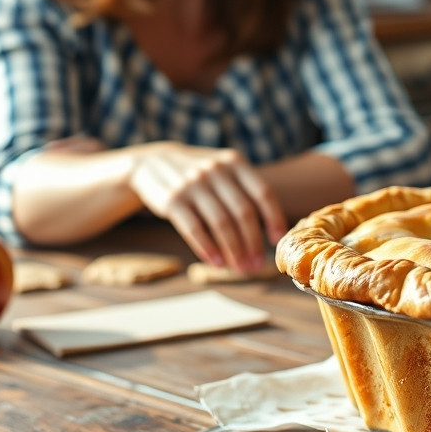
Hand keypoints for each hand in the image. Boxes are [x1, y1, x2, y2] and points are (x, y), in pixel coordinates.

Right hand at [128, 143, 285, 272]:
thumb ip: (245, 191)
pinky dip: (207, 248)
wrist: (152, 162)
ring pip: (221, 223)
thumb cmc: (200, 175)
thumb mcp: (223, 170)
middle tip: (257, 266)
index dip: (273, 218)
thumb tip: (273, 231)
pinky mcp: (173, 199)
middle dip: (253, 243)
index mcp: (235, 162)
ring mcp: (193, 183)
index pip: (263, 193)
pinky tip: (216, 263)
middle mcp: (216, 170)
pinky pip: (194, 229)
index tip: (277, 241)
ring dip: (233, 250)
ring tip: (240, 269)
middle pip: (243, 212)